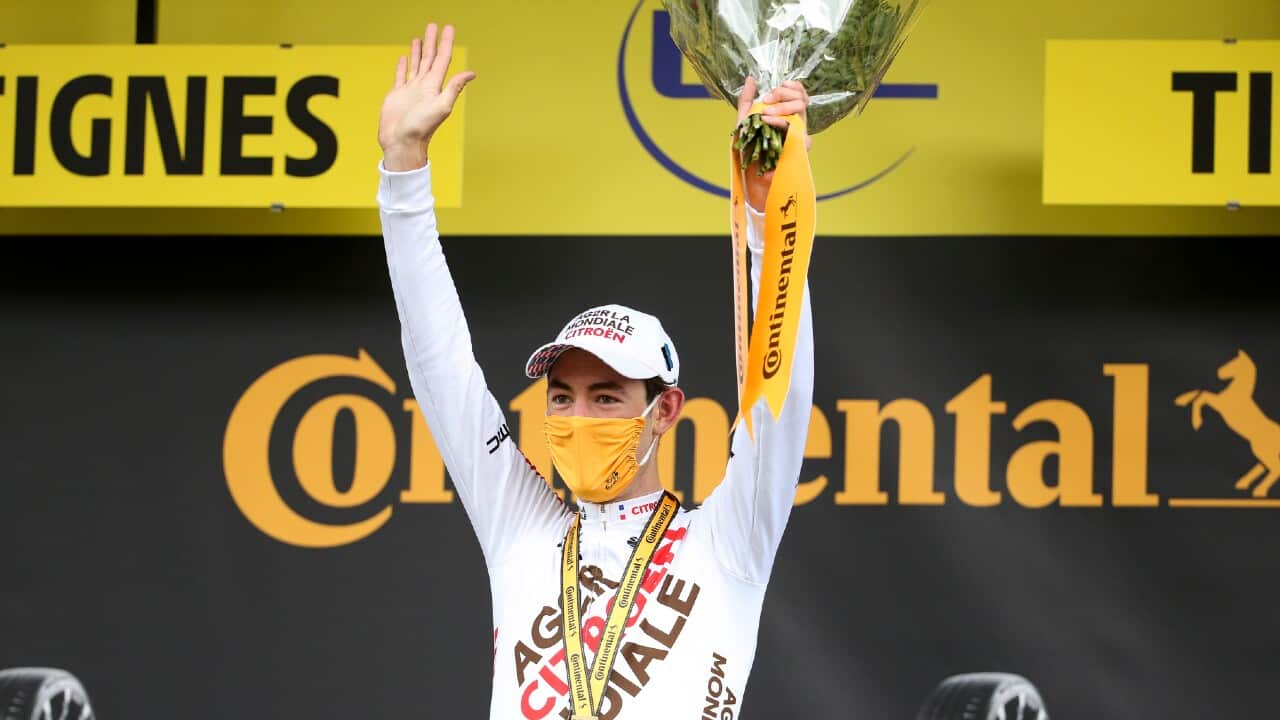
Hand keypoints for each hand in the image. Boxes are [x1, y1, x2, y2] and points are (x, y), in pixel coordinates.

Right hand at [379, 23, 476, 170]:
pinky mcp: (398, 95)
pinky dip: (403, 66)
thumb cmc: (421, 128)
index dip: (445, 43)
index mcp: (435, 86)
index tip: (448, 28)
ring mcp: (411, 90)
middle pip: (429, 58)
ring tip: (420, 37)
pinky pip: (401, 76)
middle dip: (432, 41)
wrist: (402, 143)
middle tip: (433, 25)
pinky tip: (405, 58)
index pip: (442, 59)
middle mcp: (424, 86)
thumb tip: (472, 73)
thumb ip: (454, 88)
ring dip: (419, 51)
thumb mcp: (441, 106)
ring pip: (416, 65)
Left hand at [736, 77, 811, 210]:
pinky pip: (796, 127)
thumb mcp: (744, 120)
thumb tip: (751, 78)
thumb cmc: (749, 148)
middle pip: (802, 96)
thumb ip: (747, 99)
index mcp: (787, 113)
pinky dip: (780, 120)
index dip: (791, 85)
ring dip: (782, 105)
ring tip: (765, 112)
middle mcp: (796, 121)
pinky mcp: (800, 145)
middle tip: (766, 98)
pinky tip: (768, 120)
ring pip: (801, 108)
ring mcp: (800, 133)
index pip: (799, 91)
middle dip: (783, 93)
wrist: (750, 172)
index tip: (773, 88)